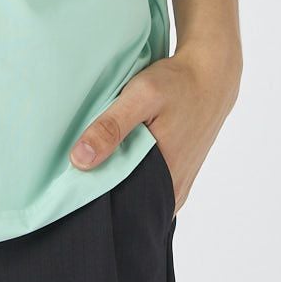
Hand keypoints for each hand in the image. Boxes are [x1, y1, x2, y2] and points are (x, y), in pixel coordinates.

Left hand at [68, 44, 240, 212]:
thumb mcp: (142, 97)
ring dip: (115, 174)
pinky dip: (129, 168)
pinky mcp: (176, 173)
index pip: (119, 205)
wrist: (211, 76)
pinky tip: (117, 149)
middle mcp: (173, 191)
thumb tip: (79, 160)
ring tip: (96, 153)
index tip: (69, 177)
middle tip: (78, 162)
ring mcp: (176, 184)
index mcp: (166, 180)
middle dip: (101, 184)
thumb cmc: (177, 85)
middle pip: (126, 199)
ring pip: (135, 189)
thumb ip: (111, 127)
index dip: (91, 193)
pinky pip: (146, 180)